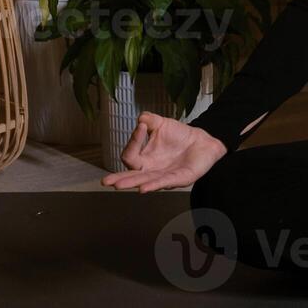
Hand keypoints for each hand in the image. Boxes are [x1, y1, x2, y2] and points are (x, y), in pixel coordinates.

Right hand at [100, 112, 228, 192]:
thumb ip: (149, 120)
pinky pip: (164, 183)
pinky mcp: (180, 179)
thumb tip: (140, 118)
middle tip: (105, 181)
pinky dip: (154, 185)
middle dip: (119, 179)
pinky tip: (143, 188)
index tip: (141, 126)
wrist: (202, 141)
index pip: (130, 156)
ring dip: (133, 183)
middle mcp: (151, 171)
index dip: (133, 142)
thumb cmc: (179, 135)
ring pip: (145, 181)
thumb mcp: (162, 124)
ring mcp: (164, 176)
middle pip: (132, 176)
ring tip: (119, 186)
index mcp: (145, 159)